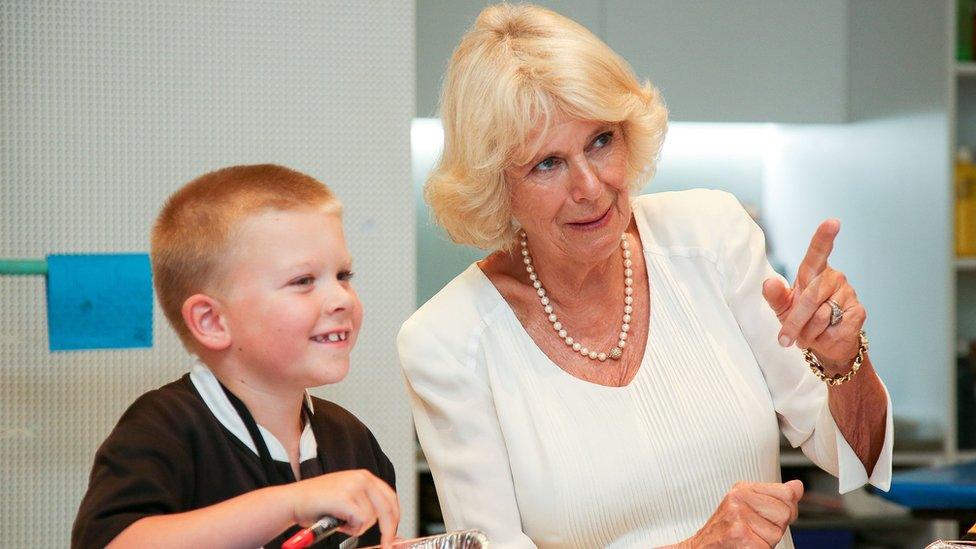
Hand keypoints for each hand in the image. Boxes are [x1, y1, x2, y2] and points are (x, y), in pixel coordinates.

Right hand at [289, 469, 398, 547]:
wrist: (293, 501)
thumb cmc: (317, 502)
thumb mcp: (347, 496)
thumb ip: (365, 503)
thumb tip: (385, 522)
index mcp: (364, 477)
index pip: (390, 498)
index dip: (394, 517)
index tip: (393, 532)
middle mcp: (362, 478)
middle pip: (388, 508)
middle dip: (388, 530)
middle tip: (386, 545)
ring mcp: (354, 486)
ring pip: (370, 518)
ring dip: (356, 527)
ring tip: (340, 521)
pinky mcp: (345, 497)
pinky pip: (360, 520)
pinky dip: (349, 527)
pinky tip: (336, 521)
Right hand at [680, 480, 802, 547]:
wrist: (702, 548)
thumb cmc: (725, 531)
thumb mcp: (749, 507)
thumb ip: (776, 497)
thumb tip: (797, 487)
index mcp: (743, 489)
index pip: (787, 493)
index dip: (786, 510)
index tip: (770, 516)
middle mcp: (738, 498)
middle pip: (785, 513)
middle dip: (775, 528)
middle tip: (755, 531)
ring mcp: (738, 515)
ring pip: (777, 533)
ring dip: (766, 542)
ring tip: (748, 538)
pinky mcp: (739, 533)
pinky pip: (767, 546)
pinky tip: (744, 545)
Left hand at [762, 219, 865, 368]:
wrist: (824, 344)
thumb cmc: (802, 320)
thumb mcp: (783, 308)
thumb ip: (775, 296)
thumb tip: (768, 283)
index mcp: (813, 272)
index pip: (818, 251)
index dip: (824, 237)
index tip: (832, 222)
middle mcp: (834, 278)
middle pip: (810, 297)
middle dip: (795, 322)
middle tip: (786, 338)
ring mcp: (848, 293)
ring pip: (821, 316)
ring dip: (809, 332)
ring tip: (810, 333)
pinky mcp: (859, 311)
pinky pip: (835, 329)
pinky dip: (824, 339)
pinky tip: (827, 335)